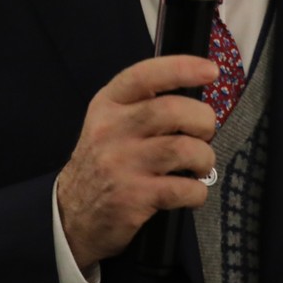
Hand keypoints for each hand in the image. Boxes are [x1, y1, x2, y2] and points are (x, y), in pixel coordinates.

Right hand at [56, 55, 218, 268]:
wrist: (72, 215)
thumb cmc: (103, 164)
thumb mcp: (108, 124)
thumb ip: (142, 106)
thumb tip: (195, 101)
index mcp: (107, 105)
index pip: (145, 76)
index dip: (182, 68)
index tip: (211, 70)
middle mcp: (111, 130)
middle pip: (172, 110)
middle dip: (203, 121)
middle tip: (205, 134)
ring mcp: (121, 164)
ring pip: (183, 148)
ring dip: (204, 158)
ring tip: (200, 166)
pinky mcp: (132, 197)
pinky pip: (183, 188)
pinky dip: (198, 192)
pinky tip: (191, 193)